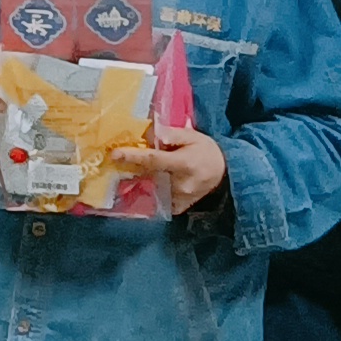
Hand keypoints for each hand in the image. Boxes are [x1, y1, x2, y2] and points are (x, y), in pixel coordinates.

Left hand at [110, 128, 231, 214]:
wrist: (225, 173)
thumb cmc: (207, 151)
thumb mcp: (193, 136)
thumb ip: (171, 134)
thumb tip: (149, 133)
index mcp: (184, 163)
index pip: (154, 160)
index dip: (133, 157)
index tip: (115, 154)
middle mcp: (180, 184)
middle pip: (149, 174)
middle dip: (133, 167)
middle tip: (121, 159)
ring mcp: (179, 198)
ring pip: (152, 187)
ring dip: (142, 179)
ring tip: (136, 170)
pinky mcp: (179, 207)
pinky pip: (158, 200)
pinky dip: (151, 191)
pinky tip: (150, 183)